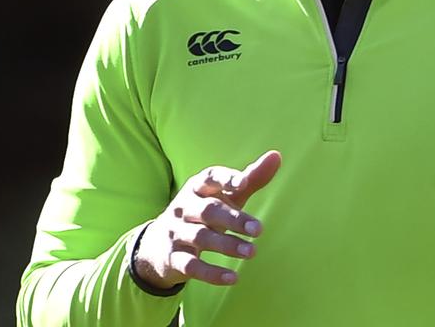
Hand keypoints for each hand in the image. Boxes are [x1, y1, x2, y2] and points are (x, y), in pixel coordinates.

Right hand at [134, 150, 281, 288]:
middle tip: (259, 229)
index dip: (225, 179)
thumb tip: (277, 155)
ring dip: (227, 245)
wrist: (158, 244)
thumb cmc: (203, 213)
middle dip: (233, 219)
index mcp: (197, 188)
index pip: (209, 178)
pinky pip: (192, 266)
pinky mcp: (174, 259)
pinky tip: (233, 278)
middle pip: (208, 211)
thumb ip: (250, 178)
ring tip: (252, 252)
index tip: (243, 182)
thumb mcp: (224, 196)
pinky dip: (212, 273)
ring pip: (201, 238)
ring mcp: (176, 233)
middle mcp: (184, 208)